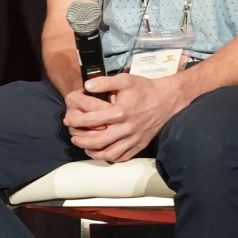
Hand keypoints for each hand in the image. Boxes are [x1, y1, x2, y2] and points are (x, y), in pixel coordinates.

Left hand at [63, 73, 188, 162]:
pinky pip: (125, 156)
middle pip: (99, 141)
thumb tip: (86, 85)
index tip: (69, 121)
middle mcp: (127, 128)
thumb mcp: (124, 80)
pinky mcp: (141, 144)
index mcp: (120, 112)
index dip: (76, 121)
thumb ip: (104, 82)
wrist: (168, 99)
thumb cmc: (144, 88)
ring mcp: (135, 138)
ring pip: (111, 153)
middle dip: (82, 141)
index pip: (92, 120)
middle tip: (73, 138)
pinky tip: (103, 153)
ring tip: (86, 148)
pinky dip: (112, 157)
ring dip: (95, 153)